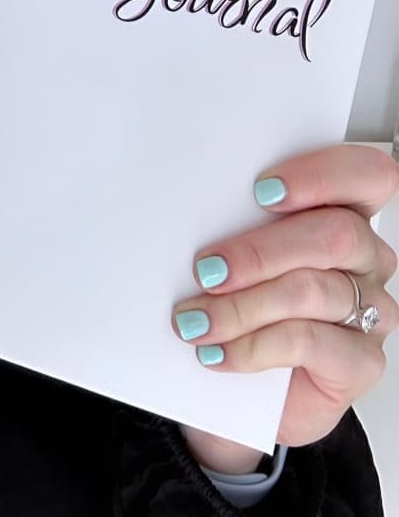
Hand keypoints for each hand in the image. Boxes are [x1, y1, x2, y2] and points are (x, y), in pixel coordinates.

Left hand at [169, 143, 398, 474]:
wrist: (253, 382)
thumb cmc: (243, 296)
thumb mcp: (237, 249)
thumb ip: (235, 220)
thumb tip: (187, 208)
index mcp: (345, 213)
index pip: (366, 175)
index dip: (321, 176)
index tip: (261, 191)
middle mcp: (366, 258)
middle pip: (336, 235)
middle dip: (259, 251)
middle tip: (207, 269)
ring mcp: (370, 309)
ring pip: (313, 290)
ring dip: (242, 305)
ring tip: (196, 319)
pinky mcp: (362, 361)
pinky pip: (309, 342)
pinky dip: (253, 345)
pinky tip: (219, 350)